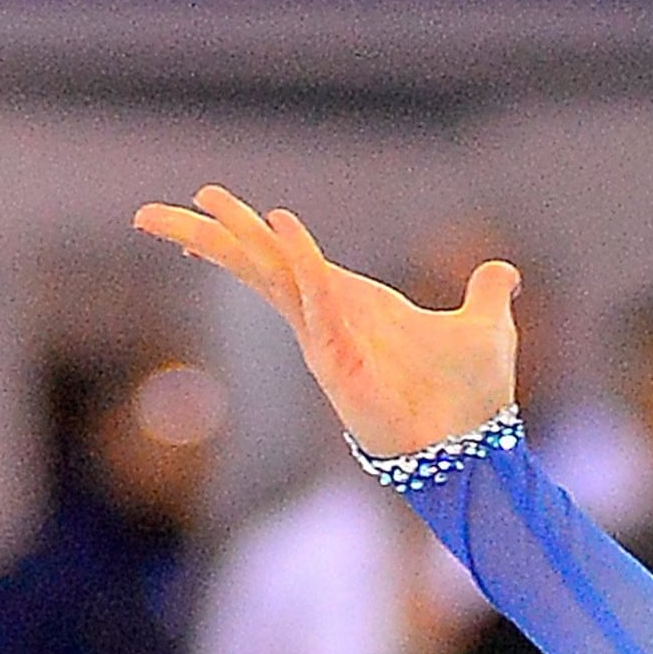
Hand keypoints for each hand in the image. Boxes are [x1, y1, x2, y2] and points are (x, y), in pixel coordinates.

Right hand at [133, 191, 516, 462]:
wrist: (479, 451)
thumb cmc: (475, 400)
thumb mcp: (485, 326)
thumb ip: (486, 294)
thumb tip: (504, 274)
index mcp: (349, 304)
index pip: (284, 260)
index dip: (246, 231)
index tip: (209, 202)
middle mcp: (326, 321)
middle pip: (253, 267)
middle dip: (206, 236)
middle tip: (148, 211)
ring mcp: (326, 343)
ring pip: (268, 280)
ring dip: (231, 242)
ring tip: (194, 208)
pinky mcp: (339, 364)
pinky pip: (316, 303)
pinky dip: (303, 265)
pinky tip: (281, 227)